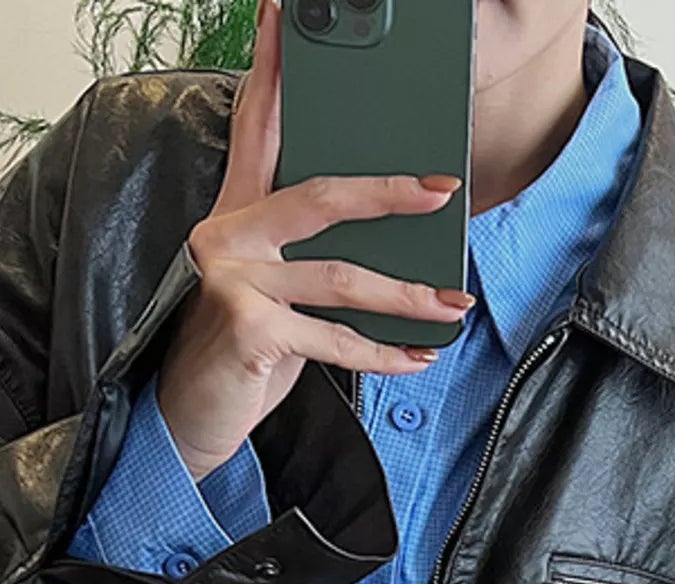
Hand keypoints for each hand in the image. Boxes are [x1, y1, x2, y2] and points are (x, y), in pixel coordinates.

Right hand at [157, 0, 473, 480]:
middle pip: (322, 196)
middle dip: (389, 193)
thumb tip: (391, 249)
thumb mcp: (276, 295)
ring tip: (451, 305)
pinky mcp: (248, 327)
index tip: (286, 15)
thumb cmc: (241, 353)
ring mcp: (233, 278)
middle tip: (441, 190)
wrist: (188, 418)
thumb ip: (313, 262)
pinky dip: (382, 354)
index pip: (258, 128)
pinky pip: (334, 338)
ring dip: (407, 296)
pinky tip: (417, 358)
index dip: (272, 70)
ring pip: (341, 276)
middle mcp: (227, 234)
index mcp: (236, 214)